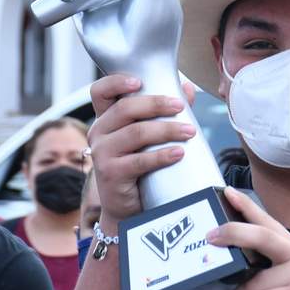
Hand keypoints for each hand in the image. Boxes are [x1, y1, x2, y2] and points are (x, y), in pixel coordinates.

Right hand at [88, 74, 199, 219]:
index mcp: (106, 119)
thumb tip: (186, 87)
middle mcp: (99, 133)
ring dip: (167, 130)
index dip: (116, 82)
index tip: (139, 81)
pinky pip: (139, 160)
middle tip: (180, 107)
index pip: (100, 91)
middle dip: (156, 104)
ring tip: (190, 131)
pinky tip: (179, 153)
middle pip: (125, 108)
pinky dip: (162, 155)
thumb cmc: (140, 167)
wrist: (128, 208)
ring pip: (136, 133)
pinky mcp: (111, 174)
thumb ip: (165, 110)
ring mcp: (102, 153)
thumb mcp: (149, 136)